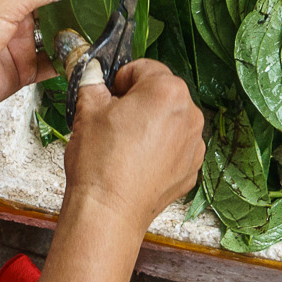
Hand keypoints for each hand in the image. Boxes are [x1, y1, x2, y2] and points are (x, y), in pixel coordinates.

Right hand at [63, 60, 203, 234]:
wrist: (109, 212)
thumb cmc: (99, 163)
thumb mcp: (87, 112)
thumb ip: (92, 82)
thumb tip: (91, 70)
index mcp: (167, 91)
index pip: (144, 68)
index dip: (122, 79)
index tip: (110, 94)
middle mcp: (190, 113)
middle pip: (161, 93)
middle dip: (138, 102)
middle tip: (113, 121)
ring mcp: (194, 142)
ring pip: (170, 120)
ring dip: (151, 124)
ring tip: (124, 145)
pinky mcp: (192, 167)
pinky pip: (176, 146)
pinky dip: (160, 149)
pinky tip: (137, 162)